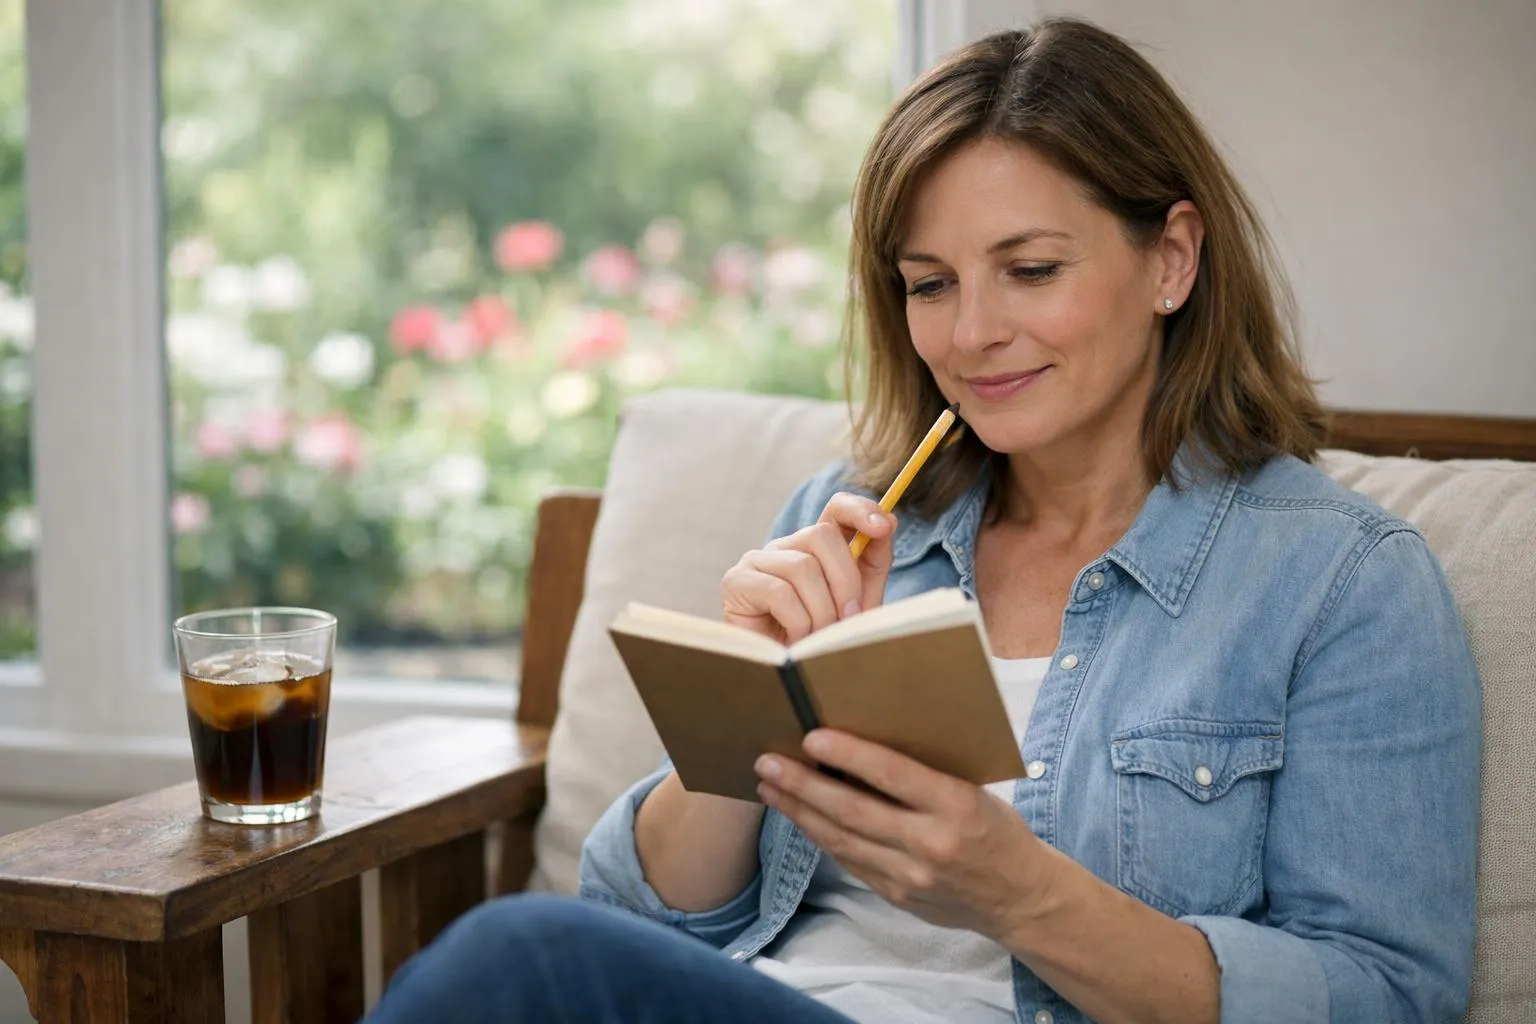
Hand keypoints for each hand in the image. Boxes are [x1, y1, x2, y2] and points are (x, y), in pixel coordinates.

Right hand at [721, 493, 895, 643]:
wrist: (787, 679)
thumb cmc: (821, 640)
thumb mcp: (858, 600)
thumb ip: (873, 562)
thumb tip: (888, 520)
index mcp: (815, 548)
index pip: (836, 508)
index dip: (859, 509)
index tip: (884, 527)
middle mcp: (785, 547)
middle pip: (823, 536)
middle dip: (846, 581)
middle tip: (849, 618)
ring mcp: (757, 560)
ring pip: (803, 567)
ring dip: (822, 610)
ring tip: (820, 637)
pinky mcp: (737, 581)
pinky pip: (779, 592)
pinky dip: (798, 622)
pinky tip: (795, 639)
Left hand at [754, 729, 1051, 941]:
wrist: (1021, 897)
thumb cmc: (996, 830)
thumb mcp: (975, 790)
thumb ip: (925, 775)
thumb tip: (861, 746)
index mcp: (956, 805)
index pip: (893, 775)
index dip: (849, 755)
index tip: (811, 737)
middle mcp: (931, 843)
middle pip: (853, 810)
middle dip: (803, 785)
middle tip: (768, 762)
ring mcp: (911, 875)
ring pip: (841, 840)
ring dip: (799, 812)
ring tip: (770, 787)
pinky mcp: (897, 895)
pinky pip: (849, 861)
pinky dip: (821, 836)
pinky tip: (800, 817)